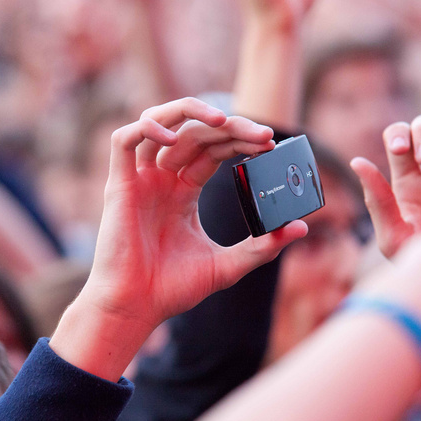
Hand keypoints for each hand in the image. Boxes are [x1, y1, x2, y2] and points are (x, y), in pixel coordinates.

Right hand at [87, 97, 306, 327]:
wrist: (136, 308)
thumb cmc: (173, 289)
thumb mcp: (228, 265)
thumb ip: (262, 246)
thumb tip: (301, 228)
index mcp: (183, 191)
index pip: (214, 149)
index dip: (240, 140)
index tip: (270, 144)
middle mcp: (161, 178)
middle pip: (195, 132)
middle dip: (231, 127)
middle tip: (263, 136)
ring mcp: (139, 179)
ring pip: (159, 122)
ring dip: (190, 112)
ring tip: (224, 121)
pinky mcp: (118, 185)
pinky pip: (125, 140)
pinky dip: (148, 128)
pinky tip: (174, 138)